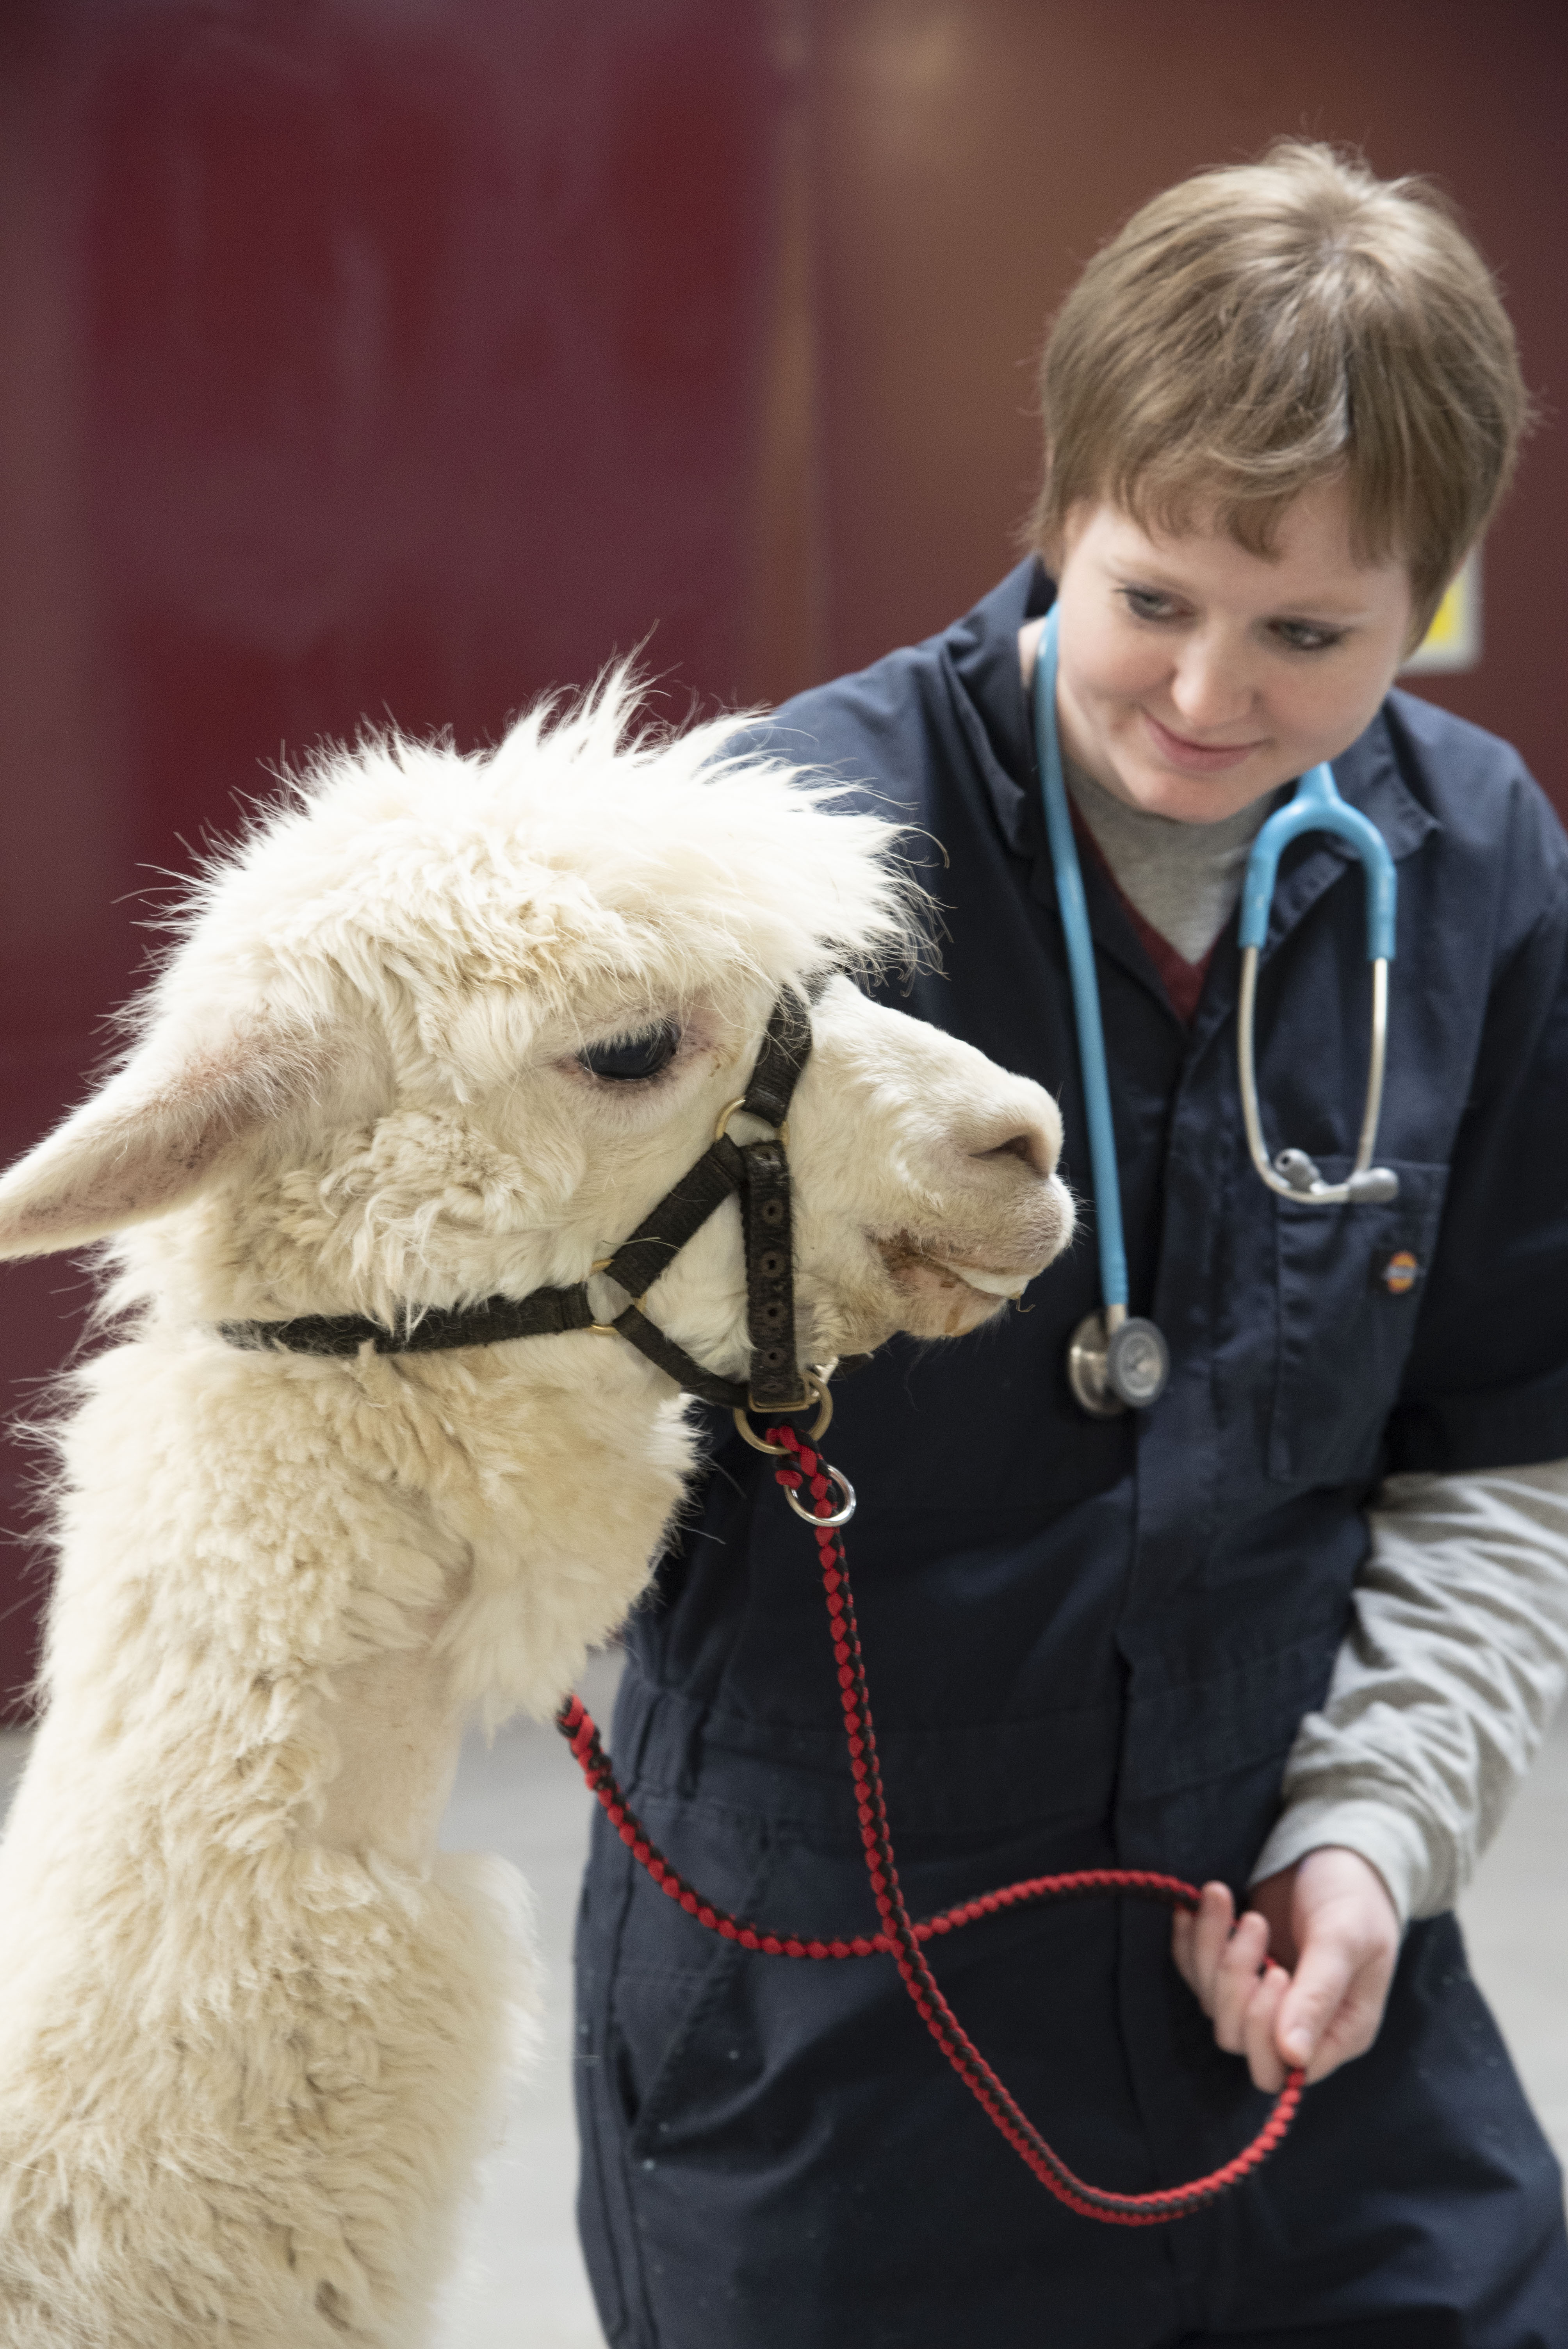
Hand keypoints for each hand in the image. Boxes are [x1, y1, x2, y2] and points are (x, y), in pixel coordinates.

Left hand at [1170, 1846, 1399, 2091]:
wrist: (1337, 1849)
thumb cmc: (1355, 1896)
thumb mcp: (1345, 1939)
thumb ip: (1318, 1995)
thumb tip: (1293, 2057)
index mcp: (1339, 2030)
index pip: (1282, 2068)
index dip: (1264, 2029)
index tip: (1275, 1971)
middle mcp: (1298, 2023)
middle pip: (1238, 2037)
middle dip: (1233, 1982)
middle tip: (1255, 1924)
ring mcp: (1263, 1996)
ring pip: (1211, 2003)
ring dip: (1212, 1950)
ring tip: (1224, 1896)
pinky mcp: (1238, 1967)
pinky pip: (1197, 1972)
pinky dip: (1191, 1941)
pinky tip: (1194, 1906)